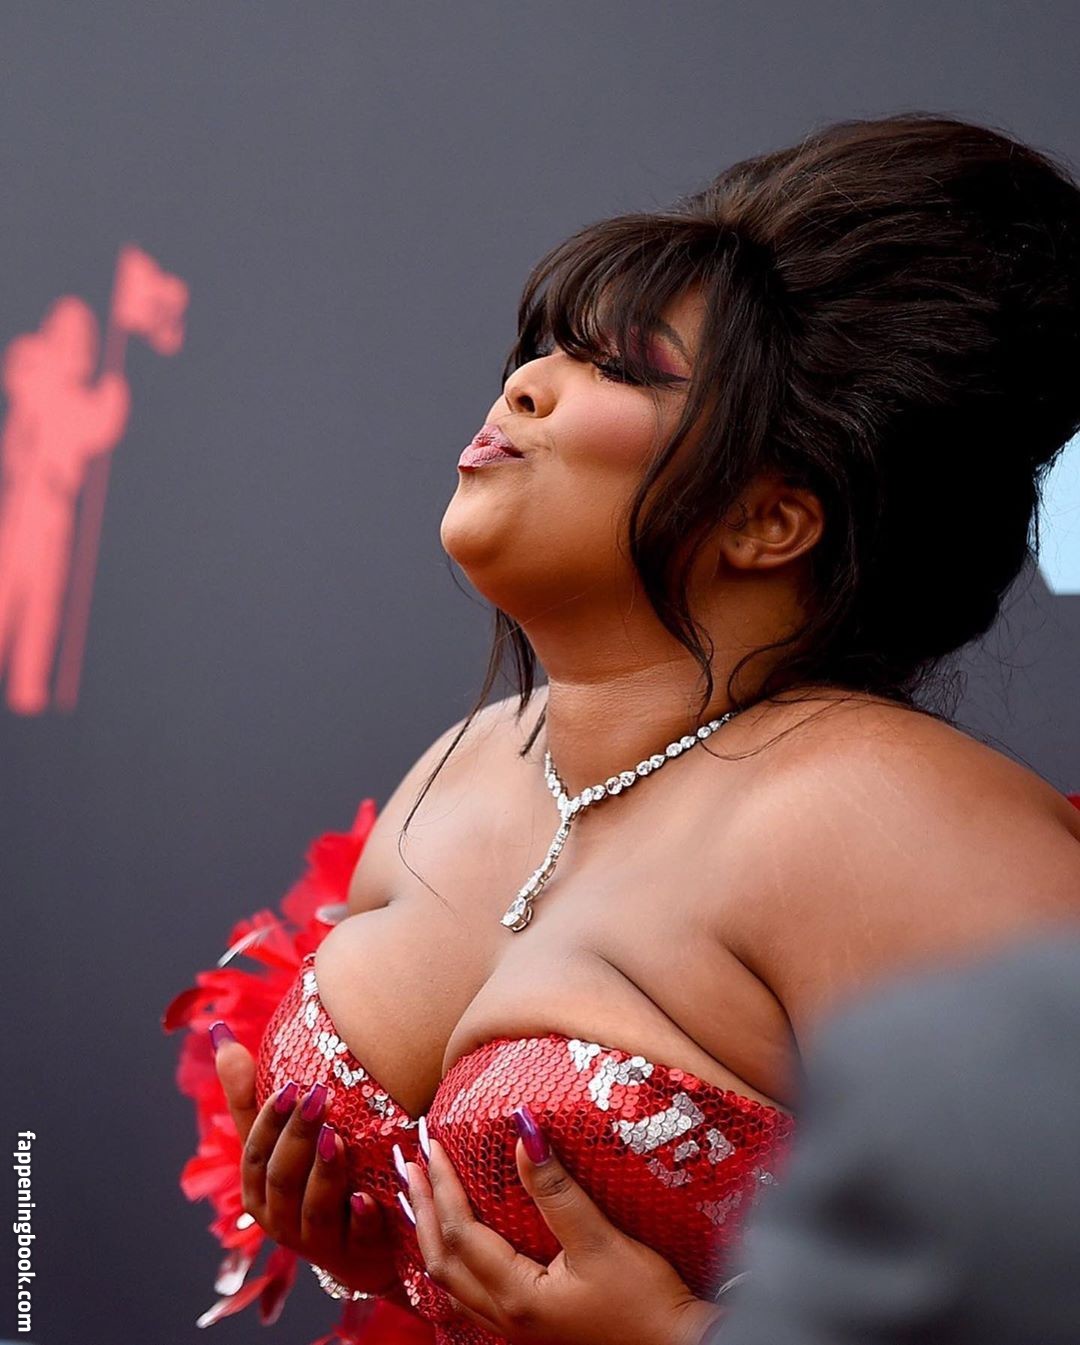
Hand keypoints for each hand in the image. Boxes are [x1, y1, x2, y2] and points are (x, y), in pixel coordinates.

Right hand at [210, 1020, 397, 1294]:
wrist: (358, 1247)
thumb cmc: (309, 1180)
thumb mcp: (276, 1142)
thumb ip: (249, 1096)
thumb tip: (220, 1033)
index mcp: (258, 1191)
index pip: (255, 1155)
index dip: (270, 1122)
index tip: (290, 1087)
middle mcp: (280, 1221)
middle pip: (282, 1178)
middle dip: (297, 1137)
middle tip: (319, 1096)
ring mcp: (317, 1242)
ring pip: (314, 1209)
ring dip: (325, 1173)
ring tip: (337, 1139)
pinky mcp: (356, 1256)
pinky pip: (356, 1239)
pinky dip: (360, 1219)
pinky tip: (366, 1198)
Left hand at [405, 1105, 724, 1344]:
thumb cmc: (645, 1301)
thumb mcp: (602, 1240)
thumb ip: (557, 1190)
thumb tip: (522, 1130)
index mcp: (516, 1295)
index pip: (459, 1232)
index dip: (442, 1184)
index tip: (431, 1142)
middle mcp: (505, 1316)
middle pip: (441, 1259)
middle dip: (421, 1206)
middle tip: (408, 1160)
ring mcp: (514, 1326)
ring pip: (450, 1279)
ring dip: (429, 1232)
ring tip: (417, 1195)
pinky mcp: (529, 1325)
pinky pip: (469, 1290)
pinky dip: (451, 1256)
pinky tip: (457, 1242)